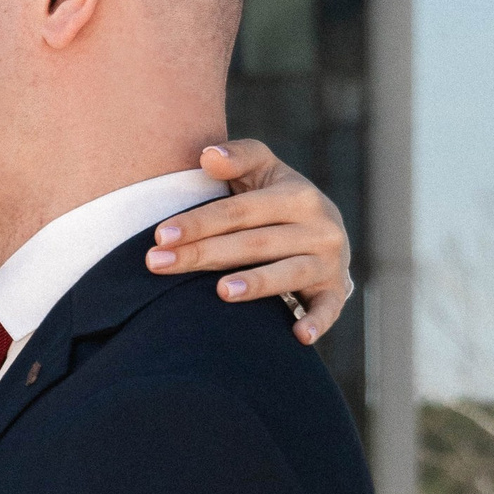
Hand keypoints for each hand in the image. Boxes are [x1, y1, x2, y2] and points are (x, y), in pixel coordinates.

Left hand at [144, 138, 353, 344]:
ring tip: (221, 292)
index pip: (238, 210)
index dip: (199, 222)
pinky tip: (298, 336)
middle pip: (254, 243)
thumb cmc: (276, 199)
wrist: (324, 231)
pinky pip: (329, 308)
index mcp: (297, 195)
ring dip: (257, 283)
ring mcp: (328, 261)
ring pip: (289, 273)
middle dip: (204, 254)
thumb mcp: (262, 172)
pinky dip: (317, 321)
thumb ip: (238, 158)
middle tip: (159, 264)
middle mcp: (318, 227)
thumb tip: (208, 157)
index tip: (160, 236)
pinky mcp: (334, 291)